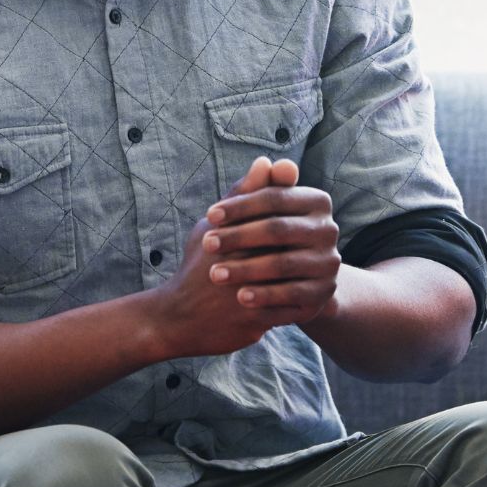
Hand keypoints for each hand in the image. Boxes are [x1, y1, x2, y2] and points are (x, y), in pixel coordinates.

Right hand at [145, 155, 334, 357]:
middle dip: (298, 247)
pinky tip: (302, 290)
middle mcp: (237, 269)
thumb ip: (244, 194)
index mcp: (229, 240)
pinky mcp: (253, 324)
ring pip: (290, 283)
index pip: (274, 220)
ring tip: (308, 265)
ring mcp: (246, 299)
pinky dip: (297, 300)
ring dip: (302, 274)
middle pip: (285, 251)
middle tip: (308, 241)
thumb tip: (267, 161)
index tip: (297, 217)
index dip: (289, 217)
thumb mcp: (213, 225)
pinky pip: (288, 311)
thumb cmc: (198, 264)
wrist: (178, 317)